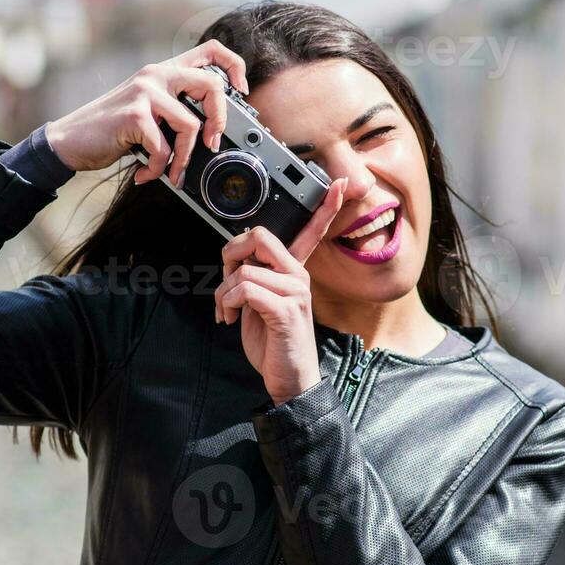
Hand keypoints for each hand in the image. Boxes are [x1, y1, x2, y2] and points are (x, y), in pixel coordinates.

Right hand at [42, 40, 249, 187]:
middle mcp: (156, 75)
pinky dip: (158, 169)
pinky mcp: (134, 115)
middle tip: (211, 145)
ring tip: (171, 173)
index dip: (234, 66)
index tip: (240, 92)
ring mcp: (145, 92)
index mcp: (163, 71)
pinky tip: (146, 174)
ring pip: (190, 124)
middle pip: (212, 84)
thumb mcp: (146, 110)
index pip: (210, 50)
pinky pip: (164, 148)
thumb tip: (211, 133)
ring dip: (183, 158)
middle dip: (219, 121)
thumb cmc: (110, 130)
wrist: (69, 140)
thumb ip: (173, 110)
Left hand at [213, 177, 350, 404]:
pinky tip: (231, 319)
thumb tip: (234, 260)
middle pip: (258, 236)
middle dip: (229, 255)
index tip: (342, 184)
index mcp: (294, 271)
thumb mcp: (259, 304)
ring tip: (227, 311)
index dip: (325, 206)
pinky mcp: (286, 308)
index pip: (311, 231)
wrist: (288, 380)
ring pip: (243, 269)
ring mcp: (295, 291)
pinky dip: (228, 303)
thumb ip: (252, 278)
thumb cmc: (273, 343)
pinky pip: (245, 289)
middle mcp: (299, 276)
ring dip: (223, 292)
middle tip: (226, 280)